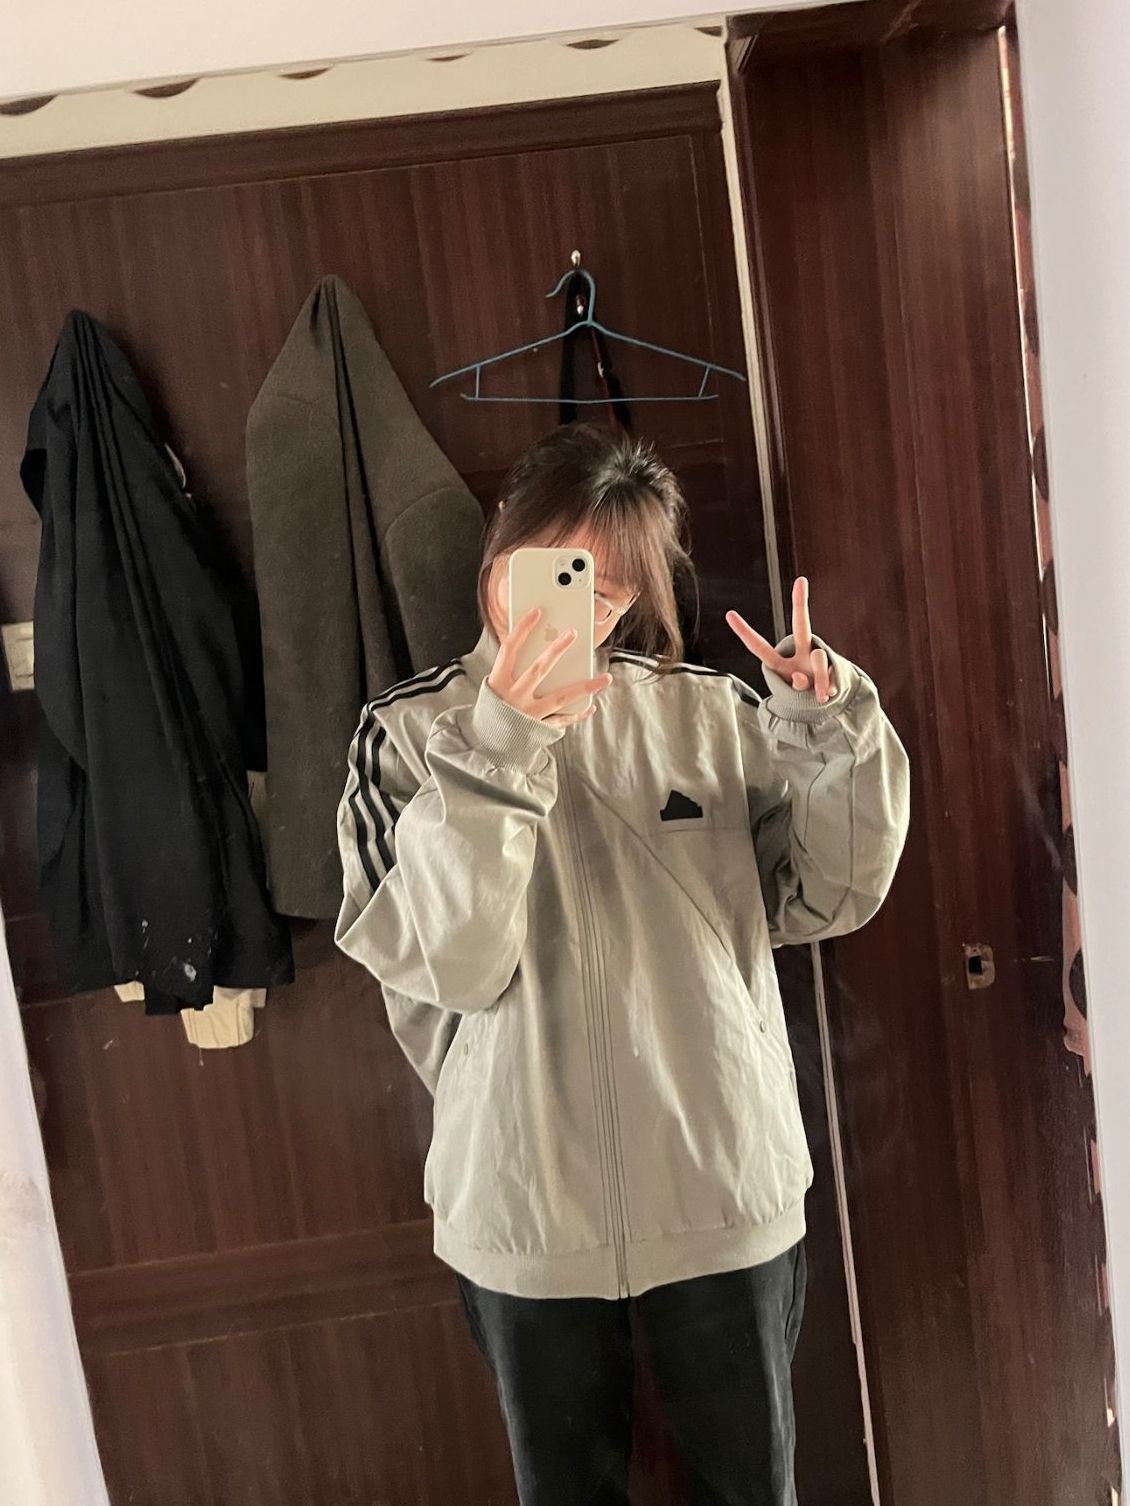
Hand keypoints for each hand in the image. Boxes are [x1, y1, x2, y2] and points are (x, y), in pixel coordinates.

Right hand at [488, 607, 612, 726]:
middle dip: (556, 650)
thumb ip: (514, 668)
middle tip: (573, 632)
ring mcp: (528, 714)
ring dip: (585, 687)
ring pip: (560, 697)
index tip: (537, 611)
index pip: (509, 649)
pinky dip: (577, 713)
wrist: (485, 745)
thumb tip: (542, 645)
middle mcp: (513, 697)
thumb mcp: (495, 686)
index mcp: (498, 682)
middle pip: (538, 669)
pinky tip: (591, 705)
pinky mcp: (538, 729)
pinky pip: (562, 720)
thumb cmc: (494, 708)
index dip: (522, 629)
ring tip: (605, 678)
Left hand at [725, 577, 836, 704]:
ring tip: (820, 697)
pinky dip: (828, 690)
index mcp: (781, 663)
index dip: (744, 632)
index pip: (759, 647)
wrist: (827, 703)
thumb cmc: (804, 697)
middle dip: (800, 603)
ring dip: (819, 682)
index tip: (729, 614)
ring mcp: (817, 659)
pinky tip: (829, 694)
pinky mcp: (835, 667)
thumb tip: (803, 679)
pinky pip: (830, 677)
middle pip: (801, 626)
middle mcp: (800, 654)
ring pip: (819, 660)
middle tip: (801, 581)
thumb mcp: (795, 696)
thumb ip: (796, 686)